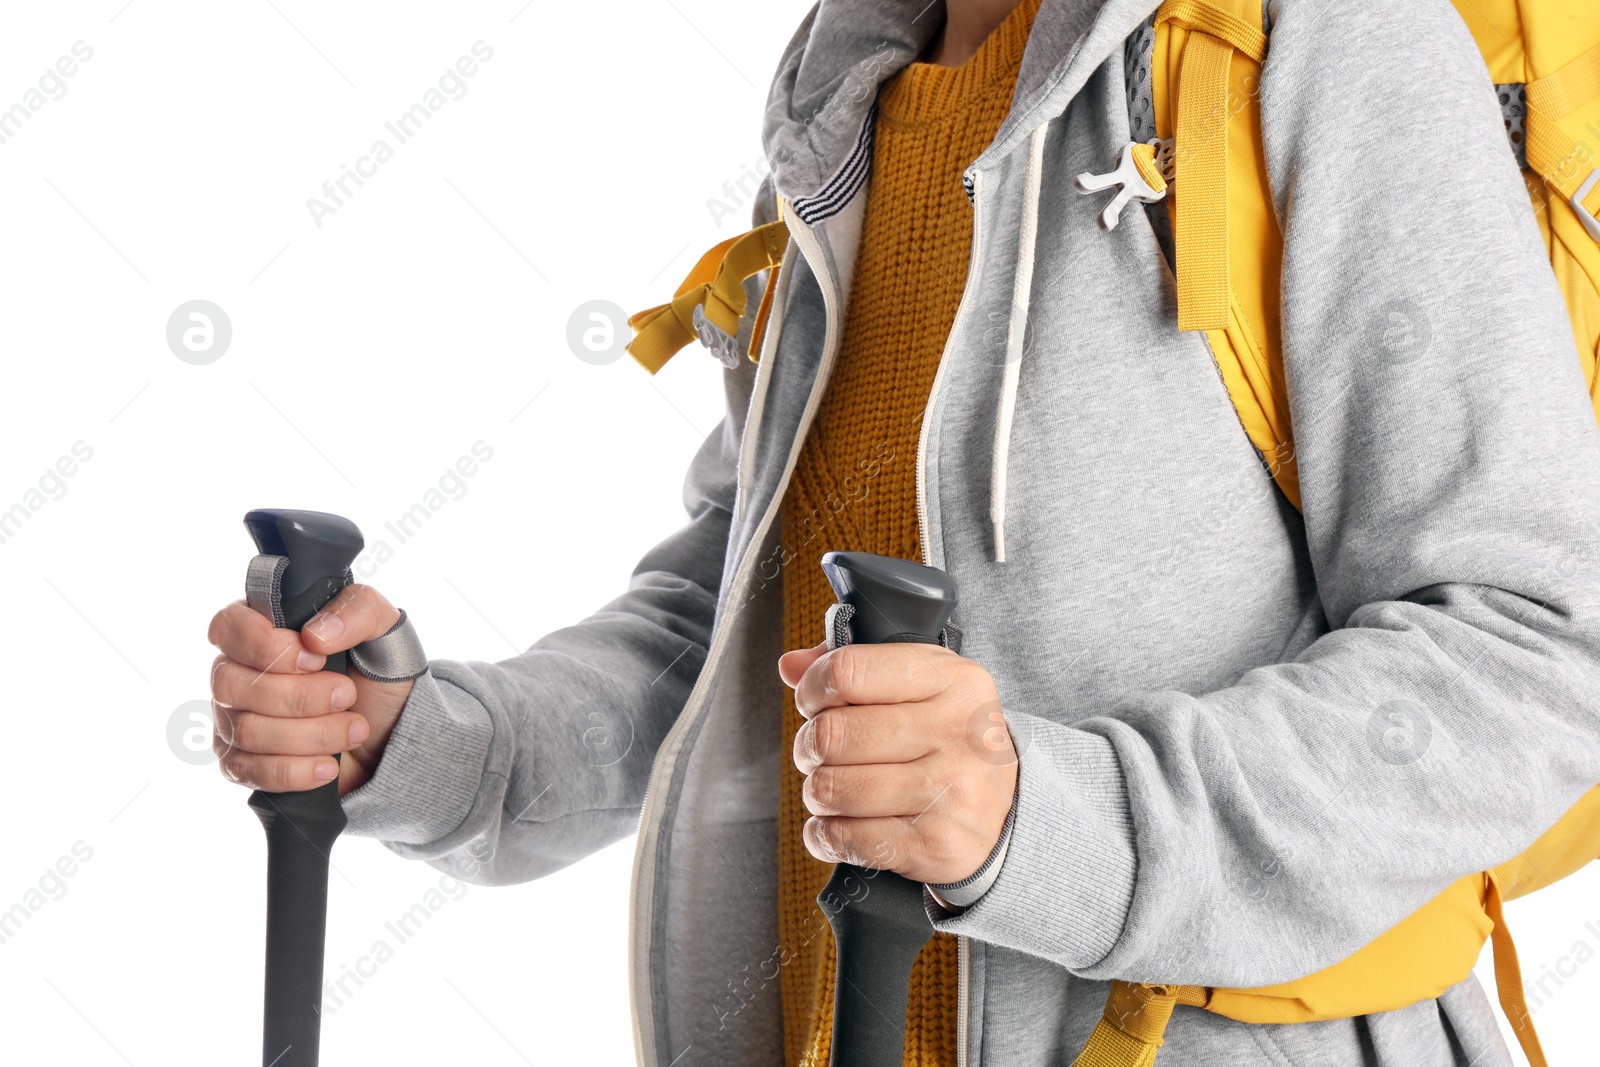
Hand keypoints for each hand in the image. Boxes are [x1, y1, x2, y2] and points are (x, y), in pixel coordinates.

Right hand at [207, 584, 414, 795]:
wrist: (392, 734)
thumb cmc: (378, 674)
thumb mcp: (384, 628)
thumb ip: (357, 609)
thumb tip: (314, 635)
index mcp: (260, 628)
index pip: (228, 626)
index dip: (266, 645)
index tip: (316, 658)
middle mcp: (236, 672)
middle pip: (233, 684)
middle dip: (299, 696)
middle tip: (347, 696)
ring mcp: (232, 720)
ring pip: (246, 730)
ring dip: (311, 734)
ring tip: (354, 730)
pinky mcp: (240, 764)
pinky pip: (249, 771)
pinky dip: (296, 771)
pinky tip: (328, 765)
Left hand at [779, 641, 1016, 884]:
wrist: (1008, 815)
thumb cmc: (950, 741)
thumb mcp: (923, 685)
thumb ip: (855, 667)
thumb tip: (791, 666)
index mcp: (952, 679)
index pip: (849, 671)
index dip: (813, 688)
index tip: (813, 702)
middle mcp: (955, 732)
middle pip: (832, 733)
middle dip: (809, 747)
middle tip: (819, 753)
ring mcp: (948, 791)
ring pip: (832, 787)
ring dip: (817, 792)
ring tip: (833, 789)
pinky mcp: (934, 844)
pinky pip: (844, 838)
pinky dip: (825, 835)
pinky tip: (839, 825)